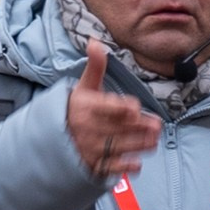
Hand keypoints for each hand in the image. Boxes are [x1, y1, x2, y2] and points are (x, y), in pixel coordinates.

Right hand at [66, 32, 162, 181]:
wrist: (52, 136)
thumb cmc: (76, 107)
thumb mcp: (84, 86)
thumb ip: (95, 66)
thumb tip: (95, 41)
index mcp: (86, 106)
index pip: (106, 106)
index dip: (121, 107)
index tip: (135, 107)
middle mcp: (87, 127)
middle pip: (117, 127)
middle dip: (139, 127)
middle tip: (157, 126)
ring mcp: (90, 147)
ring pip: (117, 146)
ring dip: (137, 145)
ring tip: (153, 141)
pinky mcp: (92, 164)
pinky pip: (109, 167)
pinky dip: (124, 167)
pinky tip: (137, 164)